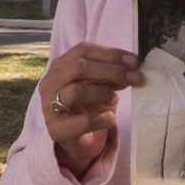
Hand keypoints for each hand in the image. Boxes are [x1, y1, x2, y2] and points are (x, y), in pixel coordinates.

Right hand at [38, 43, 141, 177]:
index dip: (111, 53)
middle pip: (79, 68)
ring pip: (77, 91)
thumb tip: (132, 66)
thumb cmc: (86, 102)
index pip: (83, 50)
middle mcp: (50, 82)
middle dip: (111, 71)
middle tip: (134, 77)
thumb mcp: (97, 82)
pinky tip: (110, 117)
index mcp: (60, 65)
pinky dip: (102, 118)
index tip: (134, 61)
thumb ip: (111, 72)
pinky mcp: (57, 129)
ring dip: (103, 93)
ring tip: (115, 98)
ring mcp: (49, 106)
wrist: (74, 135)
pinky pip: (83, 121)